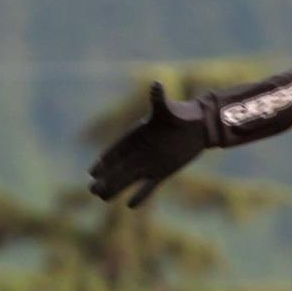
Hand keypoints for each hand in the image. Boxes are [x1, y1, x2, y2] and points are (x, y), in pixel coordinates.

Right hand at [87, 83, 218, 205]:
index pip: (118, 149)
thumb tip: (156, 85)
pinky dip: (141, 195)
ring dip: (117, 187)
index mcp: (138, 135)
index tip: (93, 171)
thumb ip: (159, 99)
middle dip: (107, 178)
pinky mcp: (164, 172)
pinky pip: (149, 186)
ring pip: (130, 178)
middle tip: (92, 189)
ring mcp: (152, 162)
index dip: (106, 160)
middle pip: (120, 168)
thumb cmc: (183, 114)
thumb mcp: (168, 109)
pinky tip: (130, 205)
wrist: (200, 125)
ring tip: (101, 197)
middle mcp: (142, 151)